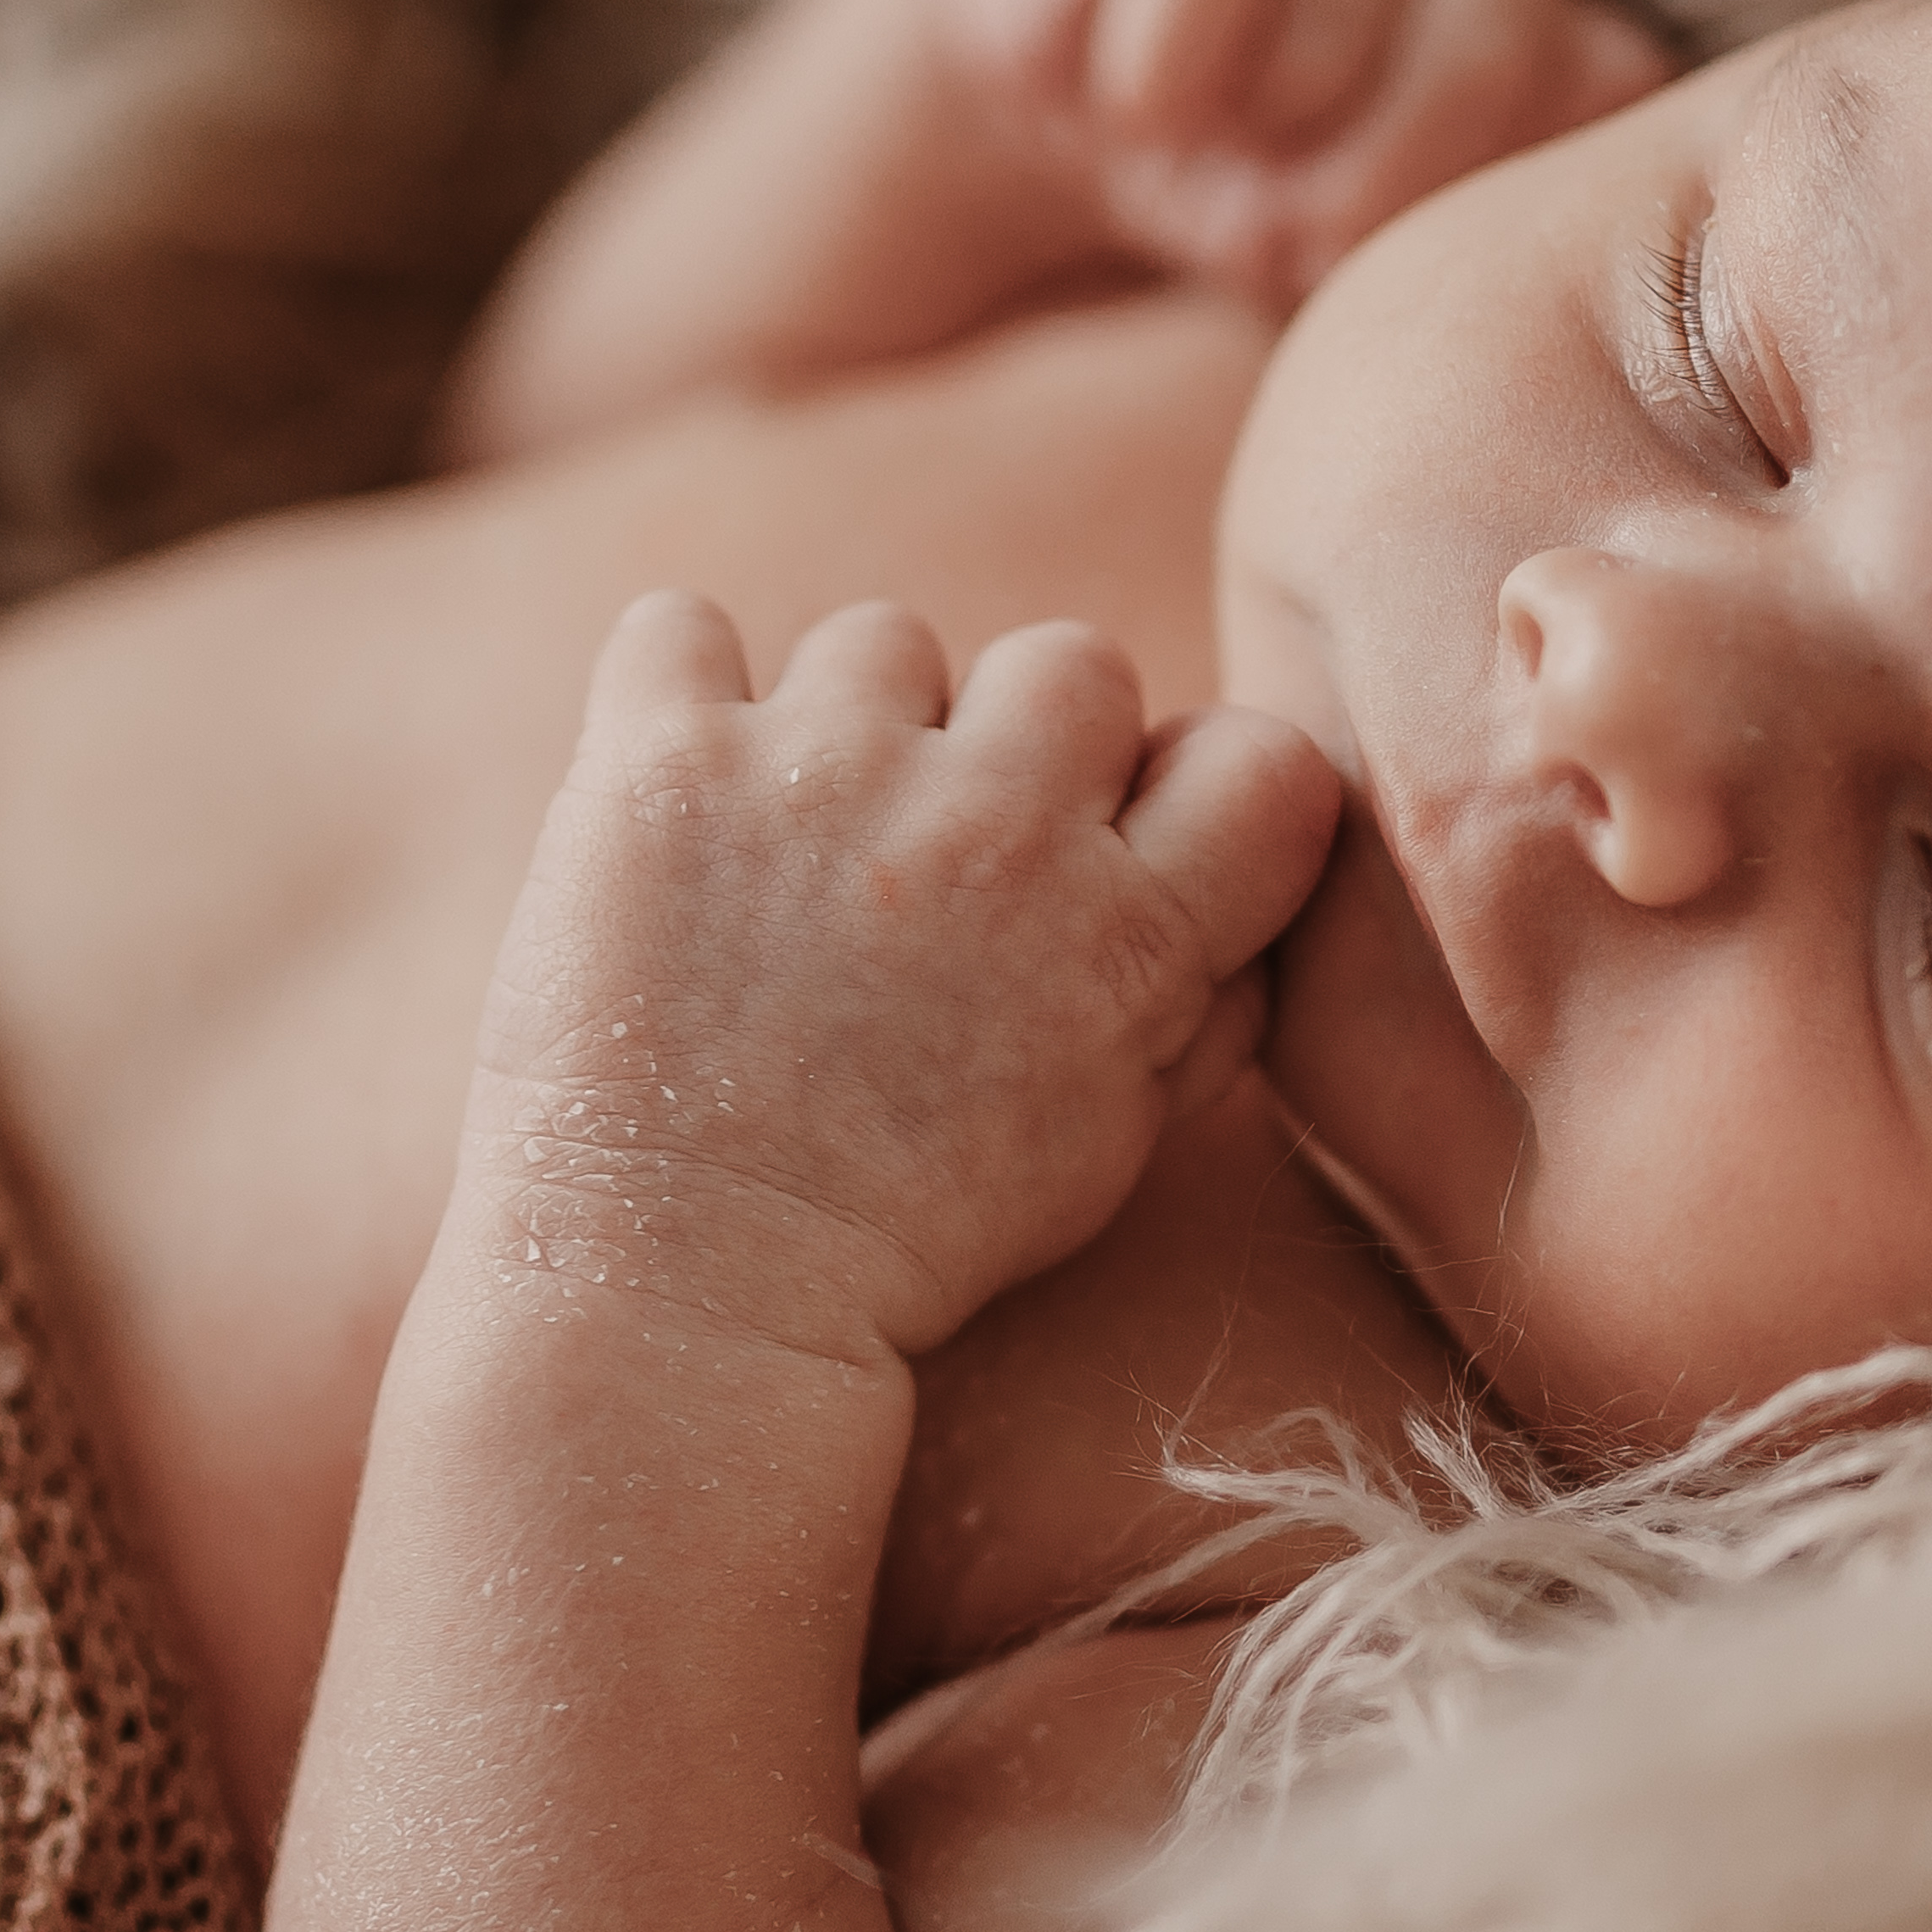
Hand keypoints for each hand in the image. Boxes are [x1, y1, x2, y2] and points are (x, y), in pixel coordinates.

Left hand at [452, 595, 1341, 1366]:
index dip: (1189, 787)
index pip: (1265, 759)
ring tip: (785, 857)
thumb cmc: (907, 1246)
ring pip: (883, 641)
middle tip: (933, 859)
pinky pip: (682, 630)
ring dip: (846, 727)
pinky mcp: (666, 764)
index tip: (1114, 846)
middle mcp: (995, 826)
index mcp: (1127, 929)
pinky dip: (678, 694)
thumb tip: (1247, 920)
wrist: (687, 1302)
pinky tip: (675, 801)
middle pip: (1074, 663)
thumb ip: (1205, 1017)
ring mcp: (826, 777)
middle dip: (1014, 744)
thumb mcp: (1106, 1149)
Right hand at [936, 0, 1676, 309]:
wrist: (1059, 105)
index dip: (1503, 192)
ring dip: (1253, 136)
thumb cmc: (1244, 208)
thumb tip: (1532, 349)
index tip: (1408, 268)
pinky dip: (1160, 73)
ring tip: (1204, 166)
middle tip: (1281, 241)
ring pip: (1341, 30)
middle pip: (1495, 55)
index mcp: (1546, 48)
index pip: (1611, 82)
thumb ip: (1484, 282)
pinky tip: (1131, 109)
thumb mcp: (1371, 276)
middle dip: (1369, 186)